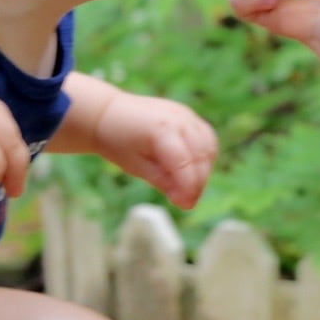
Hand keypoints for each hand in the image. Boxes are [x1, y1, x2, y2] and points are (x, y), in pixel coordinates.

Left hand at [93, 90, 216, 209]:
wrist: (110, 114)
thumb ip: (162, 181)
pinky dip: (204, 157)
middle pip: (201, 156)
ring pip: (208, 147)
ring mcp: (187, 114)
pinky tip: (192, 171)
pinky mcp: (189, 116)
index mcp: (162, 130)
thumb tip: (185, 201)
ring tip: (188, 188)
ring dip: (203, 170)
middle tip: (186, 202)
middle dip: (197, 182)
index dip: (188, 187)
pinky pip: (206, 138)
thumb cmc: (118, 141)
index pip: (185, 163)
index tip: (184, 206)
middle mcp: (180, 118)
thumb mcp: (135, 166)